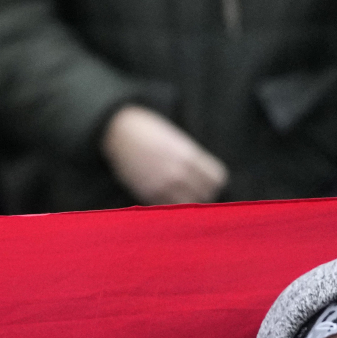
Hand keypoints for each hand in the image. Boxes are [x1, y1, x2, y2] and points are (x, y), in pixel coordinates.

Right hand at [101, 105, 228, 204]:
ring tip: (179, 196)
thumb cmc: (149, 130)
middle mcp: (179, 172)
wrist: (119, 131)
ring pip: (187, 205)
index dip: (214, 182)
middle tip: (194, 191)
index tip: (207, 181)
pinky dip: (168, 204)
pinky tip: (164, 196)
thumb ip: (192, 158)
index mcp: (190, 155)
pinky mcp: (147, 193)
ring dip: (186, 202)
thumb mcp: (177, 139)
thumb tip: (201, 176)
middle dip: (202, 194)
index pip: (217, 179)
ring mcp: (163, 185)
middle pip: (206, 195)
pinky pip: (167, 207)